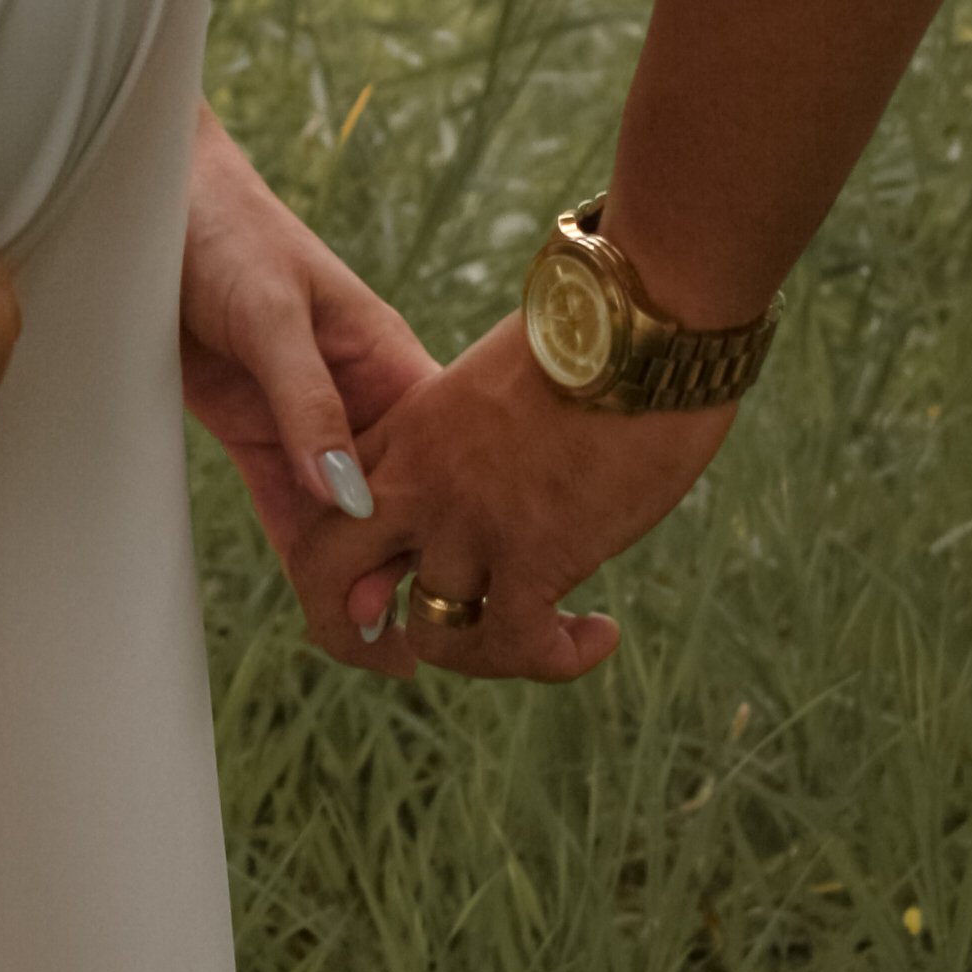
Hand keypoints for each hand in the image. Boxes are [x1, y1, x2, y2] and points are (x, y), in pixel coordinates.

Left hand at [182, 102, 432, 671]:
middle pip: (398, 497)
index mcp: (387, 357)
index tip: (438, 583)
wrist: (151, 203)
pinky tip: (323, 605)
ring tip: (366, 645)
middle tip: (393, 640)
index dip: (446, 519)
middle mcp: (360, 397)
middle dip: (401, 563)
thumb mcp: (272, 311)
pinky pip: (291, 508)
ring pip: (347, 515)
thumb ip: (308, 400)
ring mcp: (309, 421)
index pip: (438, 452)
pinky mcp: (257, 432)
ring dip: (356, 574)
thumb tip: (349, 494)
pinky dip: (307, 555)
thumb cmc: (226, 231)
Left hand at [292, 311, 736, 681]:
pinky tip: (595, 635)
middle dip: (349, 624)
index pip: (336, 500)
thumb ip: (487, 424)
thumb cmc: (602, 327)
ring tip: (545, 637)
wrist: (644, 314)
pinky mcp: (531, 553)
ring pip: (432, 628)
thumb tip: (521, 453)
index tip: (400, 573)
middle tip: (406, 650)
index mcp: (411, 425)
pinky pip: (516, 643)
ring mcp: (468, 519)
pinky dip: (554, 658)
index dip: (354, 550)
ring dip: (486, 651)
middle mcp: (420, 477)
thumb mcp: (510, 371)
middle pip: (327, 571)